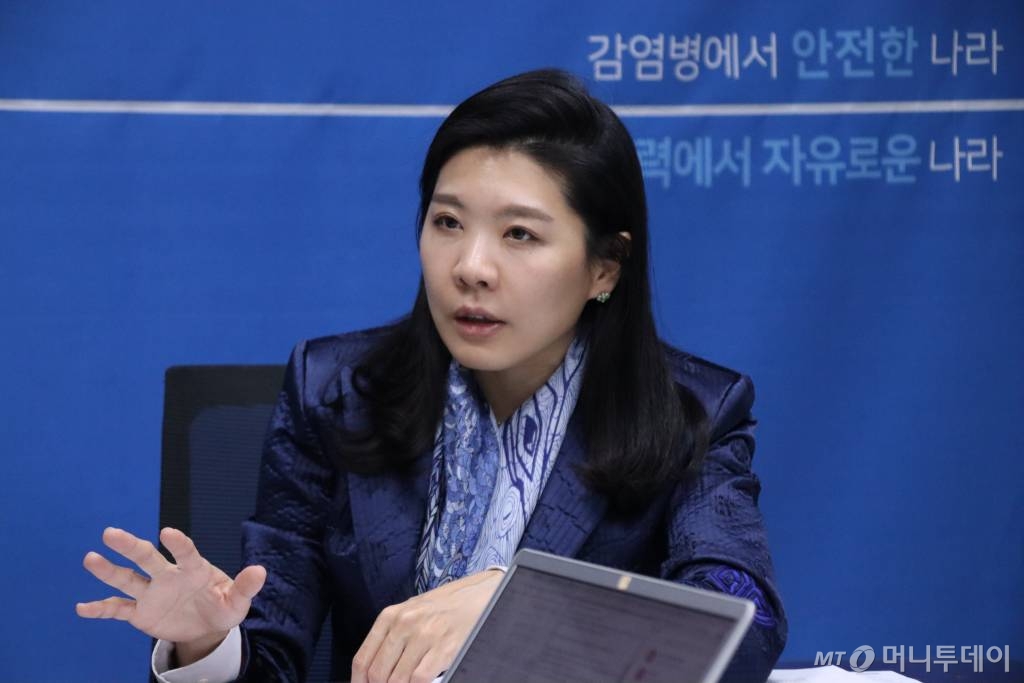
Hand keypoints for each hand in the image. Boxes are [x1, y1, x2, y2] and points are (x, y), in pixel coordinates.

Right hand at [76, 527, 265, 664]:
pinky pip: (118, 609)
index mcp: (193, 569)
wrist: (207, 627)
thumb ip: (246, 587)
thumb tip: (260, 572)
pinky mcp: (141, 613)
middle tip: (110, 533)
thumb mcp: (238, 601)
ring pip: (127, 579)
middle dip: (130, 546)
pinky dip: (100, 610)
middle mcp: (168, 577)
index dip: (178, 543)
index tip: (167, 533)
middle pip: (146, 558)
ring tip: (90, 558)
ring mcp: (152, 594)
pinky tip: (81, 607)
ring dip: (108, 571)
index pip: (185, 553)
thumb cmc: (224, 606)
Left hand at [351, 569, 503, 682]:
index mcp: (390, 616)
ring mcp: (424, 636)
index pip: (363, 658)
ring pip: (397, 680)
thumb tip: (374, 670)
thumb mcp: (410, 612)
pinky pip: (419, 680)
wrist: (479, 596)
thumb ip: (391, 637)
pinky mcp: (443, 648)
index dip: (359, 682)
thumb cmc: (444, 607)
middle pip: (378, 673)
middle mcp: (404, 624)